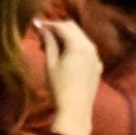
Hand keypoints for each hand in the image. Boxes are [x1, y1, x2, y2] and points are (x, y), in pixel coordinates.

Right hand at [37, 18, 103, 134]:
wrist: (76, 110)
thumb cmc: (59, 87)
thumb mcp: (51, 64)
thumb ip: (49, 43)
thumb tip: (43, 28)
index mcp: (78, 45)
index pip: (63, 26)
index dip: (49, 24)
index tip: (37, 26)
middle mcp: (90, 47)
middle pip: (74, 28)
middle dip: (59, 28)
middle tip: (44, 36)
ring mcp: (96, 56)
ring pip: (81, 37)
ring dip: (68, 37)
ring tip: (53, 46)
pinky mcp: (97, 66)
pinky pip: (87, 49)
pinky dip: (76, 47)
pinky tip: (67, 56)